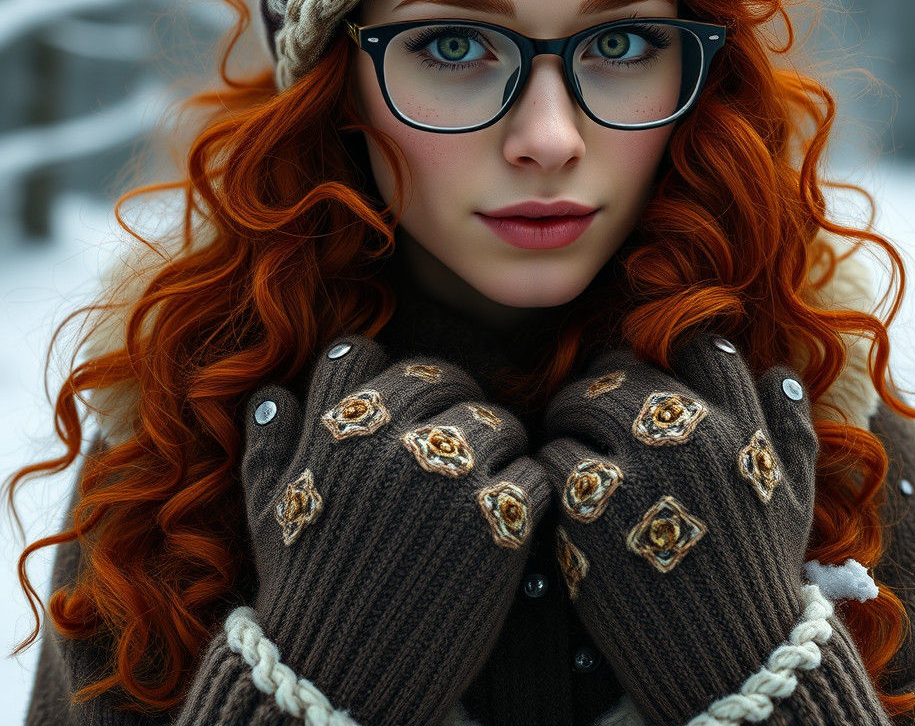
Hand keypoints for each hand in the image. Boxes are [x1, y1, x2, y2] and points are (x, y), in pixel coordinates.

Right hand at [241, 336, 551, 725]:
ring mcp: (444, 477)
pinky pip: (528, 472)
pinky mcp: (491, 518)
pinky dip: (524, 489)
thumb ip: (269, 446)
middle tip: (459, 433)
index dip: (383, 373)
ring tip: (488, 474)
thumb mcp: (268, 513)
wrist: (338, 678)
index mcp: (333, 433)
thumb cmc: (302, 590)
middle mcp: (388, 442)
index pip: (358, 354)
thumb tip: (269, 395)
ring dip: (497, 444)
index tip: (404, 399)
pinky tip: (506, 514)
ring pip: (494, 420)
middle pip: (440, 378)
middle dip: (451, 400)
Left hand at [535, 333, 817, 725]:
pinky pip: (556, 454)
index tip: (658, 373)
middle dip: (607, 380)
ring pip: (583, 401)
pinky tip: (561, 479)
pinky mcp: (595, 510)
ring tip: (570, 431)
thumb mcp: (795, 499)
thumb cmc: (764, 574)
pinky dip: (552, 460)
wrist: (732, 662)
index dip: (677, 354)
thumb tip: (783, 375)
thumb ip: (792, 432)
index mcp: (740, 430)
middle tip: (595, 400)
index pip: (705, 352)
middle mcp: (691, 440)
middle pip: (628, 370)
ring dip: (570, 413)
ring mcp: (641, 472)